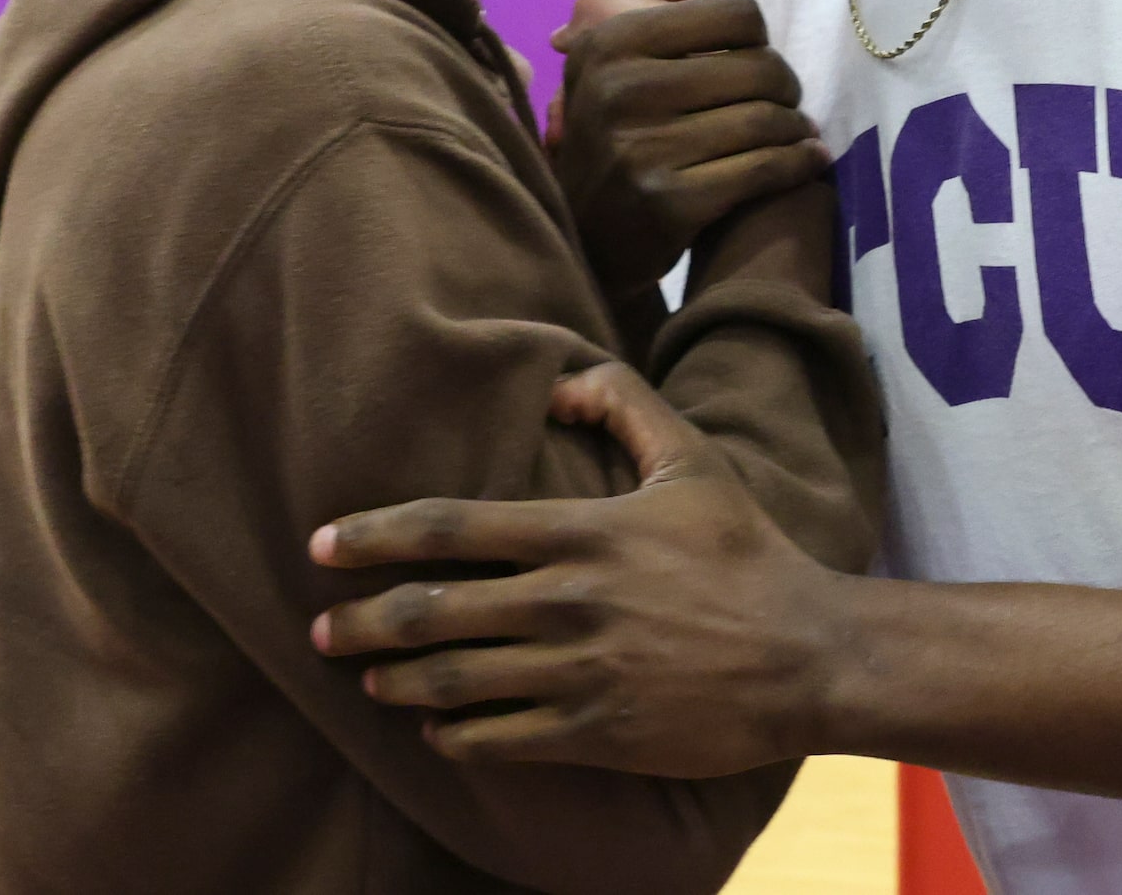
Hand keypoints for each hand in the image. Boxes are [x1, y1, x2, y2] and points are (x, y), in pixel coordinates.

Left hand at [310, 362, 850, 778]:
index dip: (374, 535)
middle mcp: (566, 603)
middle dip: (363, 621)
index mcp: (580, 531)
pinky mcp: (598, 734)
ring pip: (456, 682)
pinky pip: (502, 740)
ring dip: (397, 681)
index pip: (450, 528)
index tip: (321, 545)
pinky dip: (455, 736)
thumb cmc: (745, 550)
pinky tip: (437, 730)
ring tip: (366, 678)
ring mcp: (579, 674)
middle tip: (316, 628)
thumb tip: (560, 381)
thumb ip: (623, 404)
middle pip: (433, 611)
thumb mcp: (692, 458)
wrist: (805, 653)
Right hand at [552, 0, 828, 301]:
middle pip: (759, 68)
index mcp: (611, 40)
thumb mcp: (625, 47)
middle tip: (787, 106)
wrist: (586, 231)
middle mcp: (619, 88)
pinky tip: (806, 161)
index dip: (758, 41)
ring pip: (766, 121)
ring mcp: (640, 148)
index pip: (736, 15)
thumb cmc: (617, 125)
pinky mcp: (666, 202)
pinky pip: (763, 169)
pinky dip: (798, 164)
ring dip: (796, 129)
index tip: (753, 65)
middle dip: (787, 89)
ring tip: (797, 134)